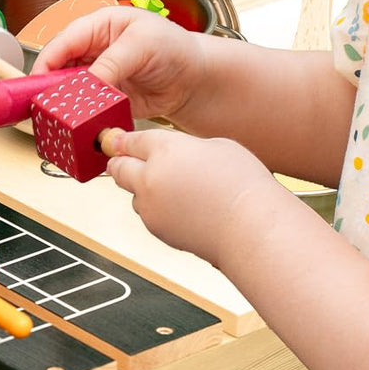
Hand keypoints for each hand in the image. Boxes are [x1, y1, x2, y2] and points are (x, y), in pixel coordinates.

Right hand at [34, 7, 205, 124]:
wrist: (195, 79)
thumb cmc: (174, 48)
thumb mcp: (142, 44)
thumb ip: (112, 62)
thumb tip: (87, 82)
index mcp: (98, 27)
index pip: (62, 42)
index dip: (46, 62)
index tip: (37, 82)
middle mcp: (94, 51)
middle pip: (59, 69)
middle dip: (51, 88)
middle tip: (44, 105)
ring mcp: (98, 78)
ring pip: (69, 92)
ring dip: (64, 106)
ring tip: (60, 119)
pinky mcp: (105, 101)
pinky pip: (86, 110)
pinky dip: (81, 120)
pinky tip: (80, 126)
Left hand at [98, 126, 275, 268]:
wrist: (251, 227)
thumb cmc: (243, 185)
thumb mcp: (217, 146)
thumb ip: (185, 146)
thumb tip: (173, 153)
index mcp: (165, 150)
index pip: (132, 141)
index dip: (125, 140)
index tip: (120, 141)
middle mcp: (150, 178)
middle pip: (117, 167)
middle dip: (120, 162)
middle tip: (128, 161)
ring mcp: (151, 206)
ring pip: (133, 193)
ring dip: (143, 188)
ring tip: (176, 188)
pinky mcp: (157, 229)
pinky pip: (148, 213)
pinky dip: (158, 208)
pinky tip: (185, 207)